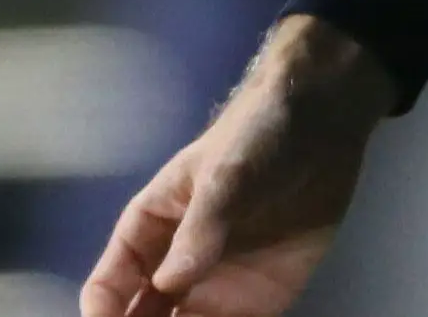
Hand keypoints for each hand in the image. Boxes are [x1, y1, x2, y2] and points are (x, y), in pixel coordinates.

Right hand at [82, 19, 395, 316]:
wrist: (322, 128)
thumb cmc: (257, 137)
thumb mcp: (225, 175)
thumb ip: (201, 228)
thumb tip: (169, 283)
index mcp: (150, 229)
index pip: (111, 281)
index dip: (104, 311)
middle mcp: (175, 265)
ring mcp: (216, 287)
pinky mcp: (259, 301)